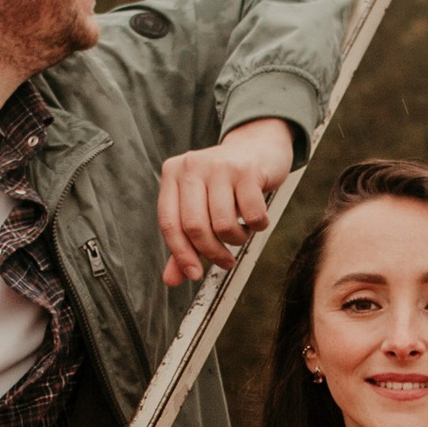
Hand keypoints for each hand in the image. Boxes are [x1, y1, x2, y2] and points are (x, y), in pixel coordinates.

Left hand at [157, 118, 295, 286]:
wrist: (258, 147)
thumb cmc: (225, 183)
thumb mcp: (200, 205)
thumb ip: (184, 240)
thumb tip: (171, 279)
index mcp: (173, 173)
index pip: (169, 223)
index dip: (181, 255)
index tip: (194, 275)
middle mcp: (192, 166)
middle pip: (195, 227)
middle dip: (212, 253)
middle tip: (225, 261)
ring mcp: (220, 165)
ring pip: (223, 225)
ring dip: (236, 239)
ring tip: (241, 232)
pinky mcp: (248, 170)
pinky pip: (252, 216)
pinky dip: (257, 226)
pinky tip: (256, 218)